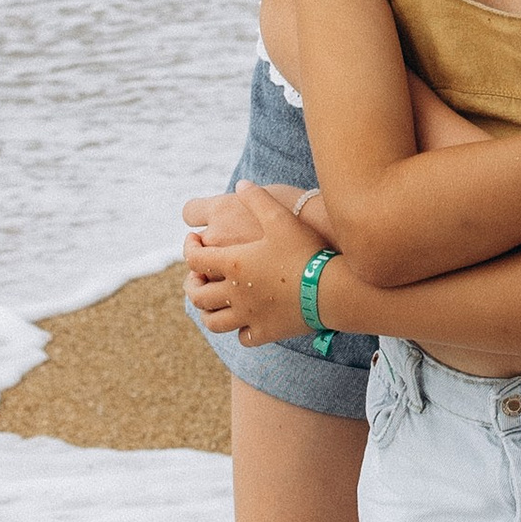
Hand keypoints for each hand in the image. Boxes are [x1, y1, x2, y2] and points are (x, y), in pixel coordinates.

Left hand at [182, 182, 328, 345]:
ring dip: (207, 312)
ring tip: (212, 302)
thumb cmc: (306, 250)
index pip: (194, 259)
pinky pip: (244, 337)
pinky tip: (246, 321)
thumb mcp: (280, 217)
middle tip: (197, 276)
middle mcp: (235, 292)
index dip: (188, 248)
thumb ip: (258, 198)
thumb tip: (241, 184)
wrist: (332, 287)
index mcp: (233, 263)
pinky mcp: (266, 331)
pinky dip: (240, 330)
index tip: (193, 242)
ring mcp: (249, 315)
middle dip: (191, 284)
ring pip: (213, 322)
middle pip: (197, 294)